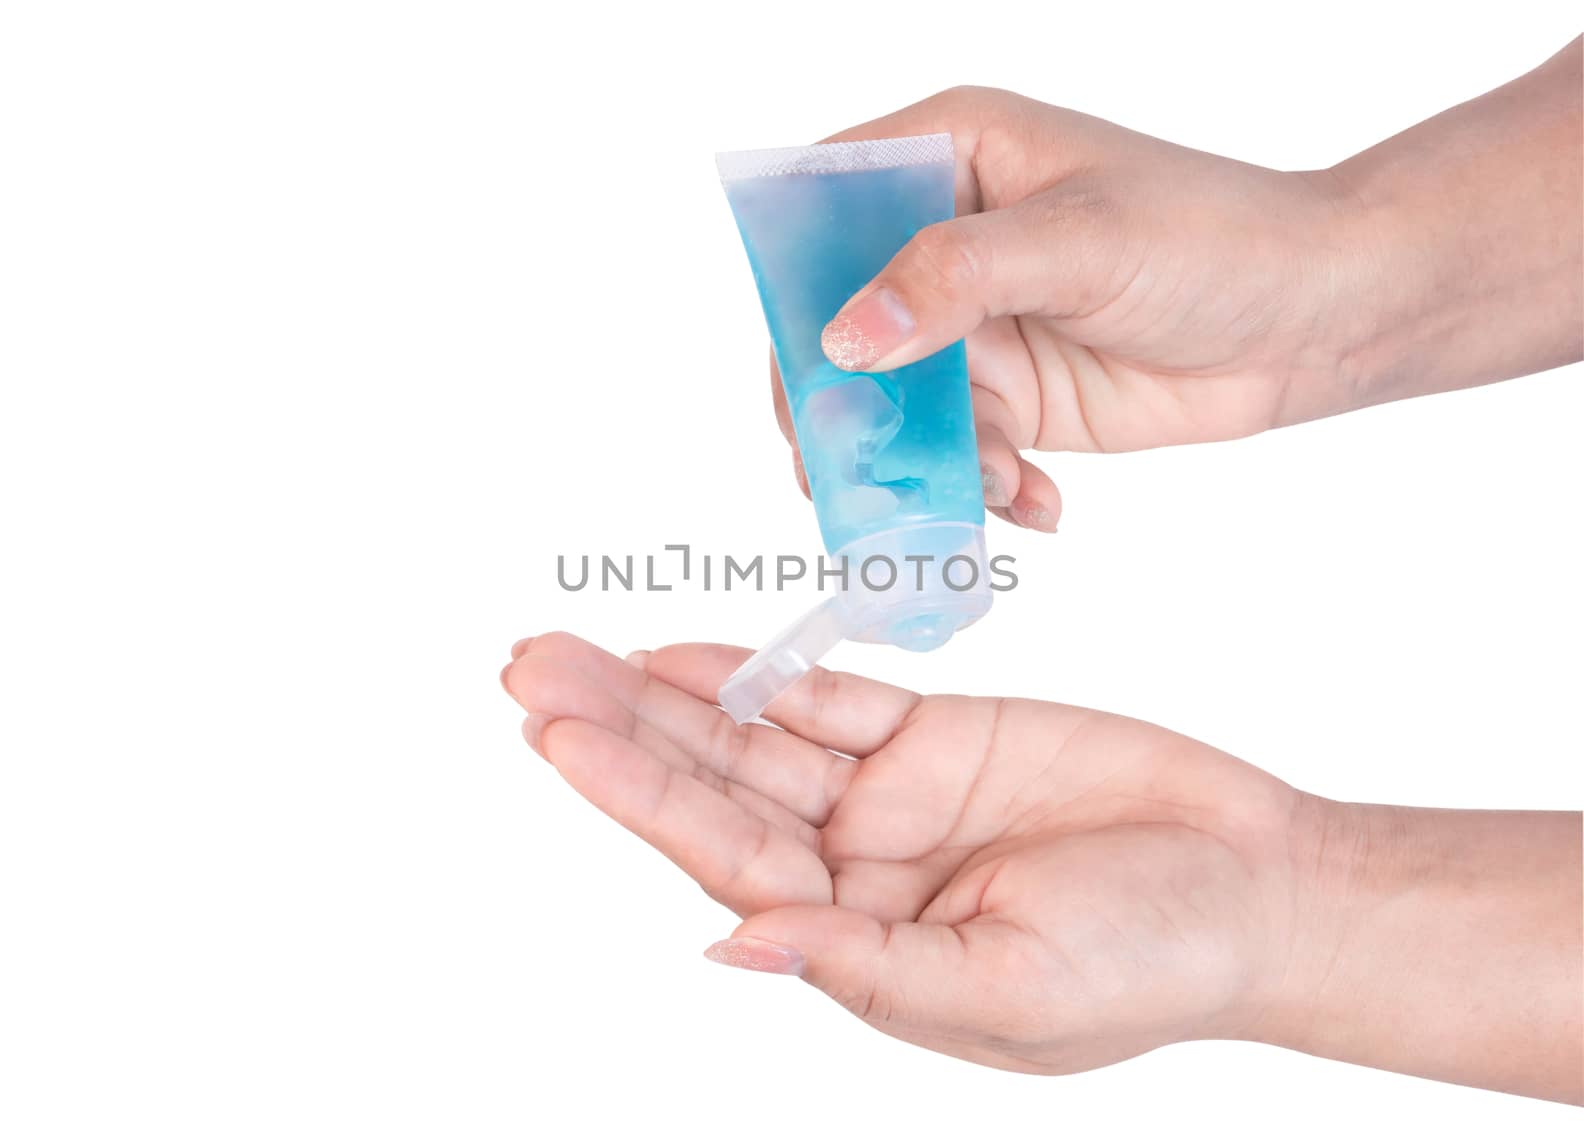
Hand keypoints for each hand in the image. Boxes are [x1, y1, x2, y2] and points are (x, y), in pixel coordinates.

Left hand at [503, 631, 1304, 1071]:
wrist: (1257, 882)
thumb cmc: (1153, 960)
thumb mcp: (1008, 989)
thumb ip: (865, 967)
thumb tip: (731, 947)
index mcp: (854, 942)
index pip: (720, 859)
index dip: (636, 795)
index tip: (555, 736)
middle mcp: (852, 870)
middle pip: (711, 789)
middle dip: (617, 729)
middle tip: (528, 666)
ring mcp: (889, 797)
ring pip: (753, 734)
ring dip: (664, 691)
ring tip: (572, 647)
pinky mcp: (935, 734)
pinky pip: (831, 694)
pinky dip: (763, 670)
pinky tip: (689, 649)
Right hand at [771, 41, 1581, 530]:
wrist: (1312, 320)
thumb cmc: (1214, 238)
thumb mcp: (1079, 241)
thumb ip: (955, 279)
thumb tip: (844, 337)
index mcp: (948, 158)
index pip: (823, 208)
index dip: (793, 282)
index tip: (801, 364)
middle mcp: (945, 241)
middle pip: (839, 323)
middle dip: (845, 406)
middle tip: (852, 473)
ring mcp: (972, 324)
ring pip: (892, 405)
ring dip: (922, 464)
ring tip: (985, 493)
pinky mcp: (1008, 396)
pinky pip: (955, 451)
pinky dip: (981, 489)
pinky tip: (1039, 503)